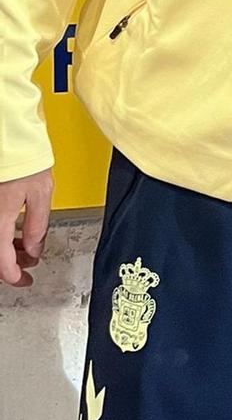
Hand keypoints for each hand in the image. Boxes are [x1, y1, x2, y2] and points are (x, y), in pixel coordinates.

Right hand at [0, 170, 53, 287]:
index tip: (24, 280)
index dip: (14, 276)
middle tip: (29, 265)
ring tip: (27, 248)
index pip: (1, 262)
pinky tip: (15, 234)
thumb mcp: (40, 193)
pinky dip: (3, 235)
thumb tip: (34, 248)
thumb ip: (37, 225)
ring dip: (7, 249)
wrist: (10, 139)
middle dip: (12, 263)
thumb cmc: (24, 159)